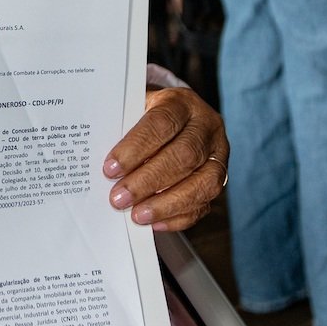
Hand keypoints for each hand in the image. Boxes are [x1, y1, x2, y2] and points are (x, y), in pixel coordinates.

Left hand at [102, 87, 228, 230]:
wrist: (177, 116)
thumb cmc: (147, 115)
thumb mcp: (134, 108)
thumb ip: (123, 129)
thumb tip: (107, 166)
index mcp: (181, 103)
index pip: (161, 123)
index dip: (136, 148)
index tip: (110, 168)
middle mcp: (206, 126)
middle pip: (184, 155)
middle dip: (148, 181)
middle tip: (119, 198)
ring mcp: (218, 154)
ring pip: (203, 183)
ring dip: (166, 203)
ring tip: (137, 215)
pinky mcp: (219, 179)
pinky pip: (205, 203)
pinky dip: (179, 216)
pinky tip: (155, 222)